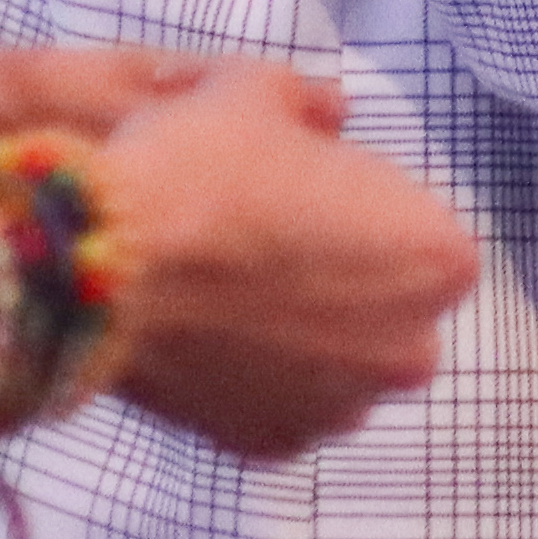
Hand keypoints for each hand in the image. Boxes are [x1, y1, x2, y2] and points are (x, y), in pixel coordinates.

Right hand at [81, 68, 479, 463]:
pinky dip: (254, 378)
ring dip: (303, 335)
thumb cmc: (199, 169)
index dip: (365, 211)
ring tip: (233, 292)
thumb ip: (311, 103)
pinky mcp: (270, 445)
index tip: (311, 197)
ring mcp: (340, 409)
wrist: (97, 262)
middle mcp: (409, 349)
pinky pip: (279, 403)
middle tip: (272, 245)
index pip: (422, 233)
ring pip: (338, 363)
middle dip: (345, 280)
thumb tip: (325, 110)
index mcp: (440, 260)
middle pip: (390, 307)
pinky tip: (210, 337)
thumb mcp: (260, 92)